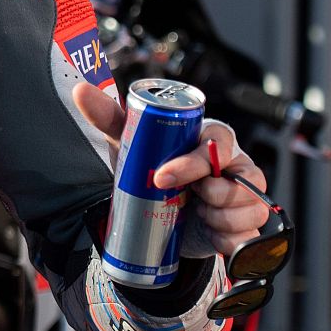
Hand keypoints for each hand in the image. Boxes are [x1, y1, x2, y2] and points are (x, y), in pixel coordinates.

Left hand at [74, 83, 270, 256]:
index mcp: (215, 140)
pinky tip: (208, 232)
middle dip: (208, 196)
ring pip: (246, 211)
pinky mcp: (249, 226)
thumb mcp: (132, 143)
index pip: (219, 143)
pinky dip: (226, 240)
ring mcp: (249, 197)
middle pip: (238, 181)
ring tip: (195, 212)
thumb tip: (80, 90)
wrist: (161, 213)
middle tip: (184, 198)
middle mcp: (239, 166)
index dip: (192, 164)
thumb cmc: (154, 167)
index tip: (161, 178)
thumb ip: (108, 115)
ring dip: (216, 219)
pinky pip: (248, 238)